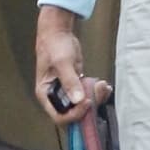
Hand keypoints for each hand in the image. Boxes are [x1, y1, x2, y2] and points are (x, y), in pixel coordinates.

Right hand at [34, 8, 110, 124]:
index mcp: (46, 95)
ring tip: (103, 87)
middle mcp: (56, 96)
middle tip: (98, 94)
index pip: (59, 116)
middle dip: (87, 107)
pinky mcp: (76, 85)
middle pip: (73, 114)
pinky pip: (87, 94)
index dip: (73, 115)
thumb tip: (78, 100)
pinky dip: (97, 92)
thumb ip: (69, 81)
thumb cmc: (54, 46)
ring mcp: (67, 91)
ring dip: (95, 99)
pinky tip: (103, 85)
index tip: (86, 102)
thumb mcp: (62, 63)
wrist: (58, 33)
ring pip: (82, 105)